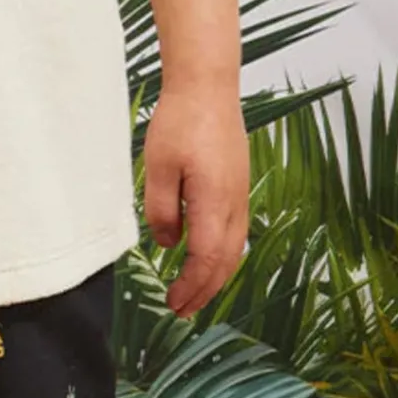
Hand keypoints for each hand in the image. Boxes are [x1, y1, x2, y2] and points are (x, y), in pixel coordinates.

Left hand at [142, 86, 249, 316]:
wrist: (208, 87)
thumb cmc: (181, 121)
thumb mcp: (157, 166)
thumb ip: (162, 209)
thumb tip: (169, 244)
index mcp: (214, 201)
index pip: (206, 259)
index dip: (191, 287)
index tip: (173, 303)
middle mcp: (234, 203)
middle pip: (225, 262)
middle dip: (204, 291)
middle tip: (181, 310)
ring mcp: (240, 194)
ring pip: (234, 249)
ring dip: (215, 276)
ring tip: (194, 293)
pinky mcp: (238, 185)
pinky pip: (236, 232)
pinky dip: (222, 255)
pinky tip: (206, 257)